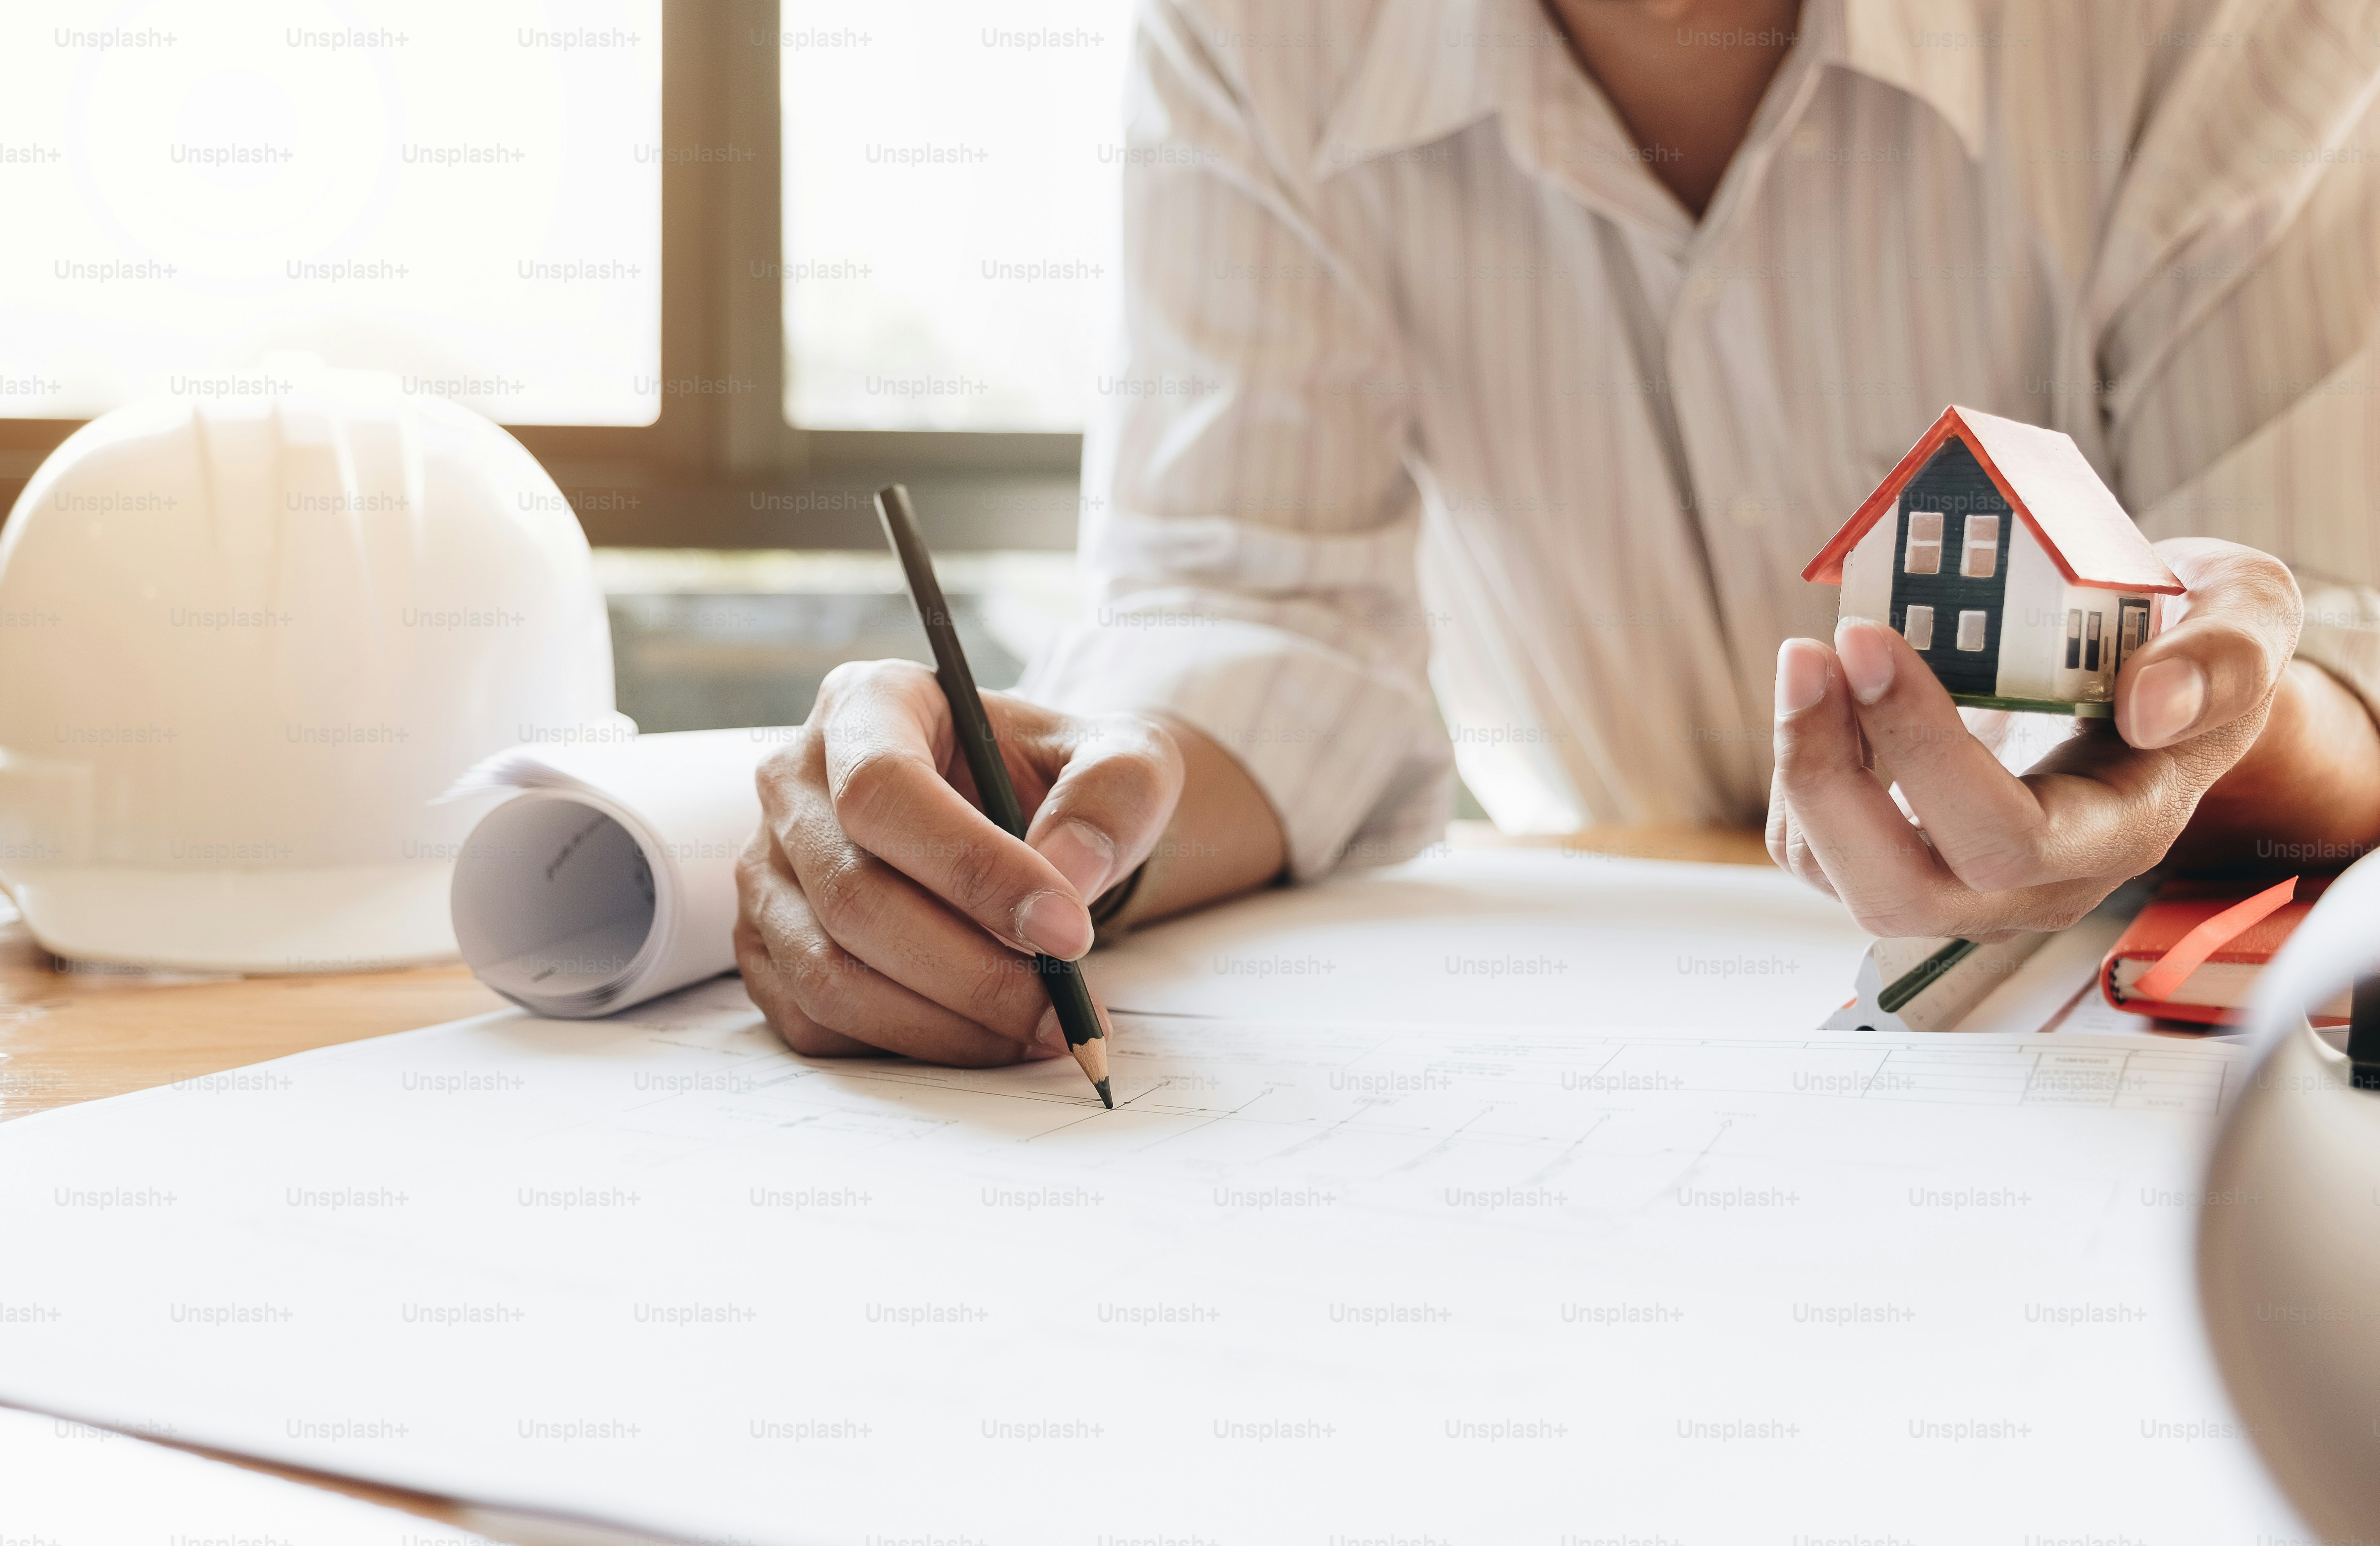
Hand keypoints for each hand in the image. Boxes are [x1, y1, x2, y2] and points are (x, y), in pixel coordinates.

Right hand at [735, 661, 1183, 1064]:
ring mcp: (767, 869)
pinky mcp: (766, 947)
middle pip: (853, 894)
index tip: (1067, 934)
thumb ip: (1111, 799)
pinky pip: (816, 1020)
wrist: (1028, 816)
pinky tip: (985, 1036)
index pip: (883, 789)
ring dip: (943, 1024)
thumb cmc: (1061, 780)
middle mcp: (792, 781)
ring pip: (828, 972)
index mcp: (865, 704)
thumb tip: (1066, 882)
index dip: (972, 871)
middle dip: (971, 971)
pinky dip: (908, 1045)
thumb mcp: (1121, 758)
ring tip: (1040, 1030)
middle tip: (1066, 1009)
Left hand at [1766, 538, 2303, 937]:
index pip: (2005, 838)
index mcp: (2120, 831)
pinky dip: (1803, 771)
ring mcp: (1963, 886)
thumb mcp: (2248, 620)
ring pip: (1842, 876)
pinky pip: (1820, 850)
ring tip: (1809, 658)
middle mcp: (2035, 885)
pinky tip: (1823, 695)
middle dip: (1831, 774)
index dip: (1923, 748)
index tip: (1872, 639)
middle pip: (1900, 889)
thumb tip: (2151, 704)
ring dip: (1804, 766)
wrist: (2163, 678)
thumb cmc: (2194, 650)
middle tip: (1809, 654)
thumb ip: (2221, 661)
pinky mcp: (1906, 862)